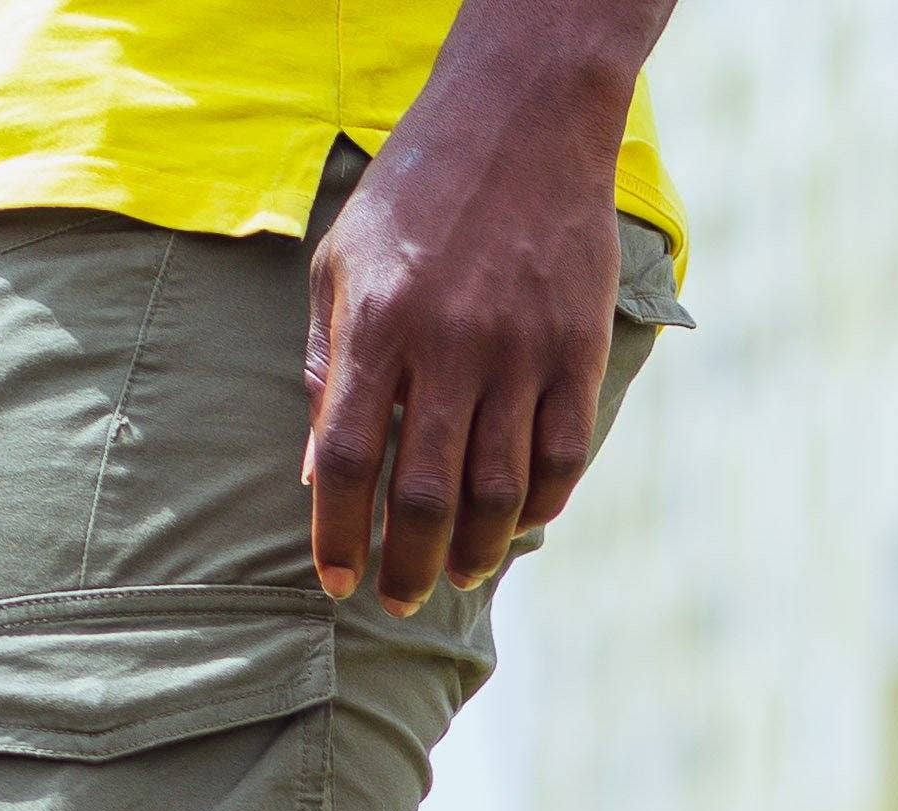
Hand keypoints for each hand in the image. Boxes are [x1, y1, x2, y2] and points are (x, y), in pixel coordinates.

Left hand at [301, 47, 635, 612]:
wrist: (522, 122)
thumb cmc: (415, 192)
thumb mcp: (341, 260)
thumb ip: (329, 362)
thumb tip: (320, 467)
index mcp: (377, 322)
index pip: (346, 458)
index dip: (337, 533)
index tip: (335, 580)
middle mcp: (449, 346)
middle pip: (423, 493)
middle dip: (406, 564)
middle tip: (400, 600)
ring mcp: (520, 351)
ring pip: (498, 490)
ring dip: (473, 549)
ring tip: (454, 572)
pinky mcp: (577, 349)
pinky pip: (561, 456)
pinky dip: (540, 505)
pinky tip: (518, 523)